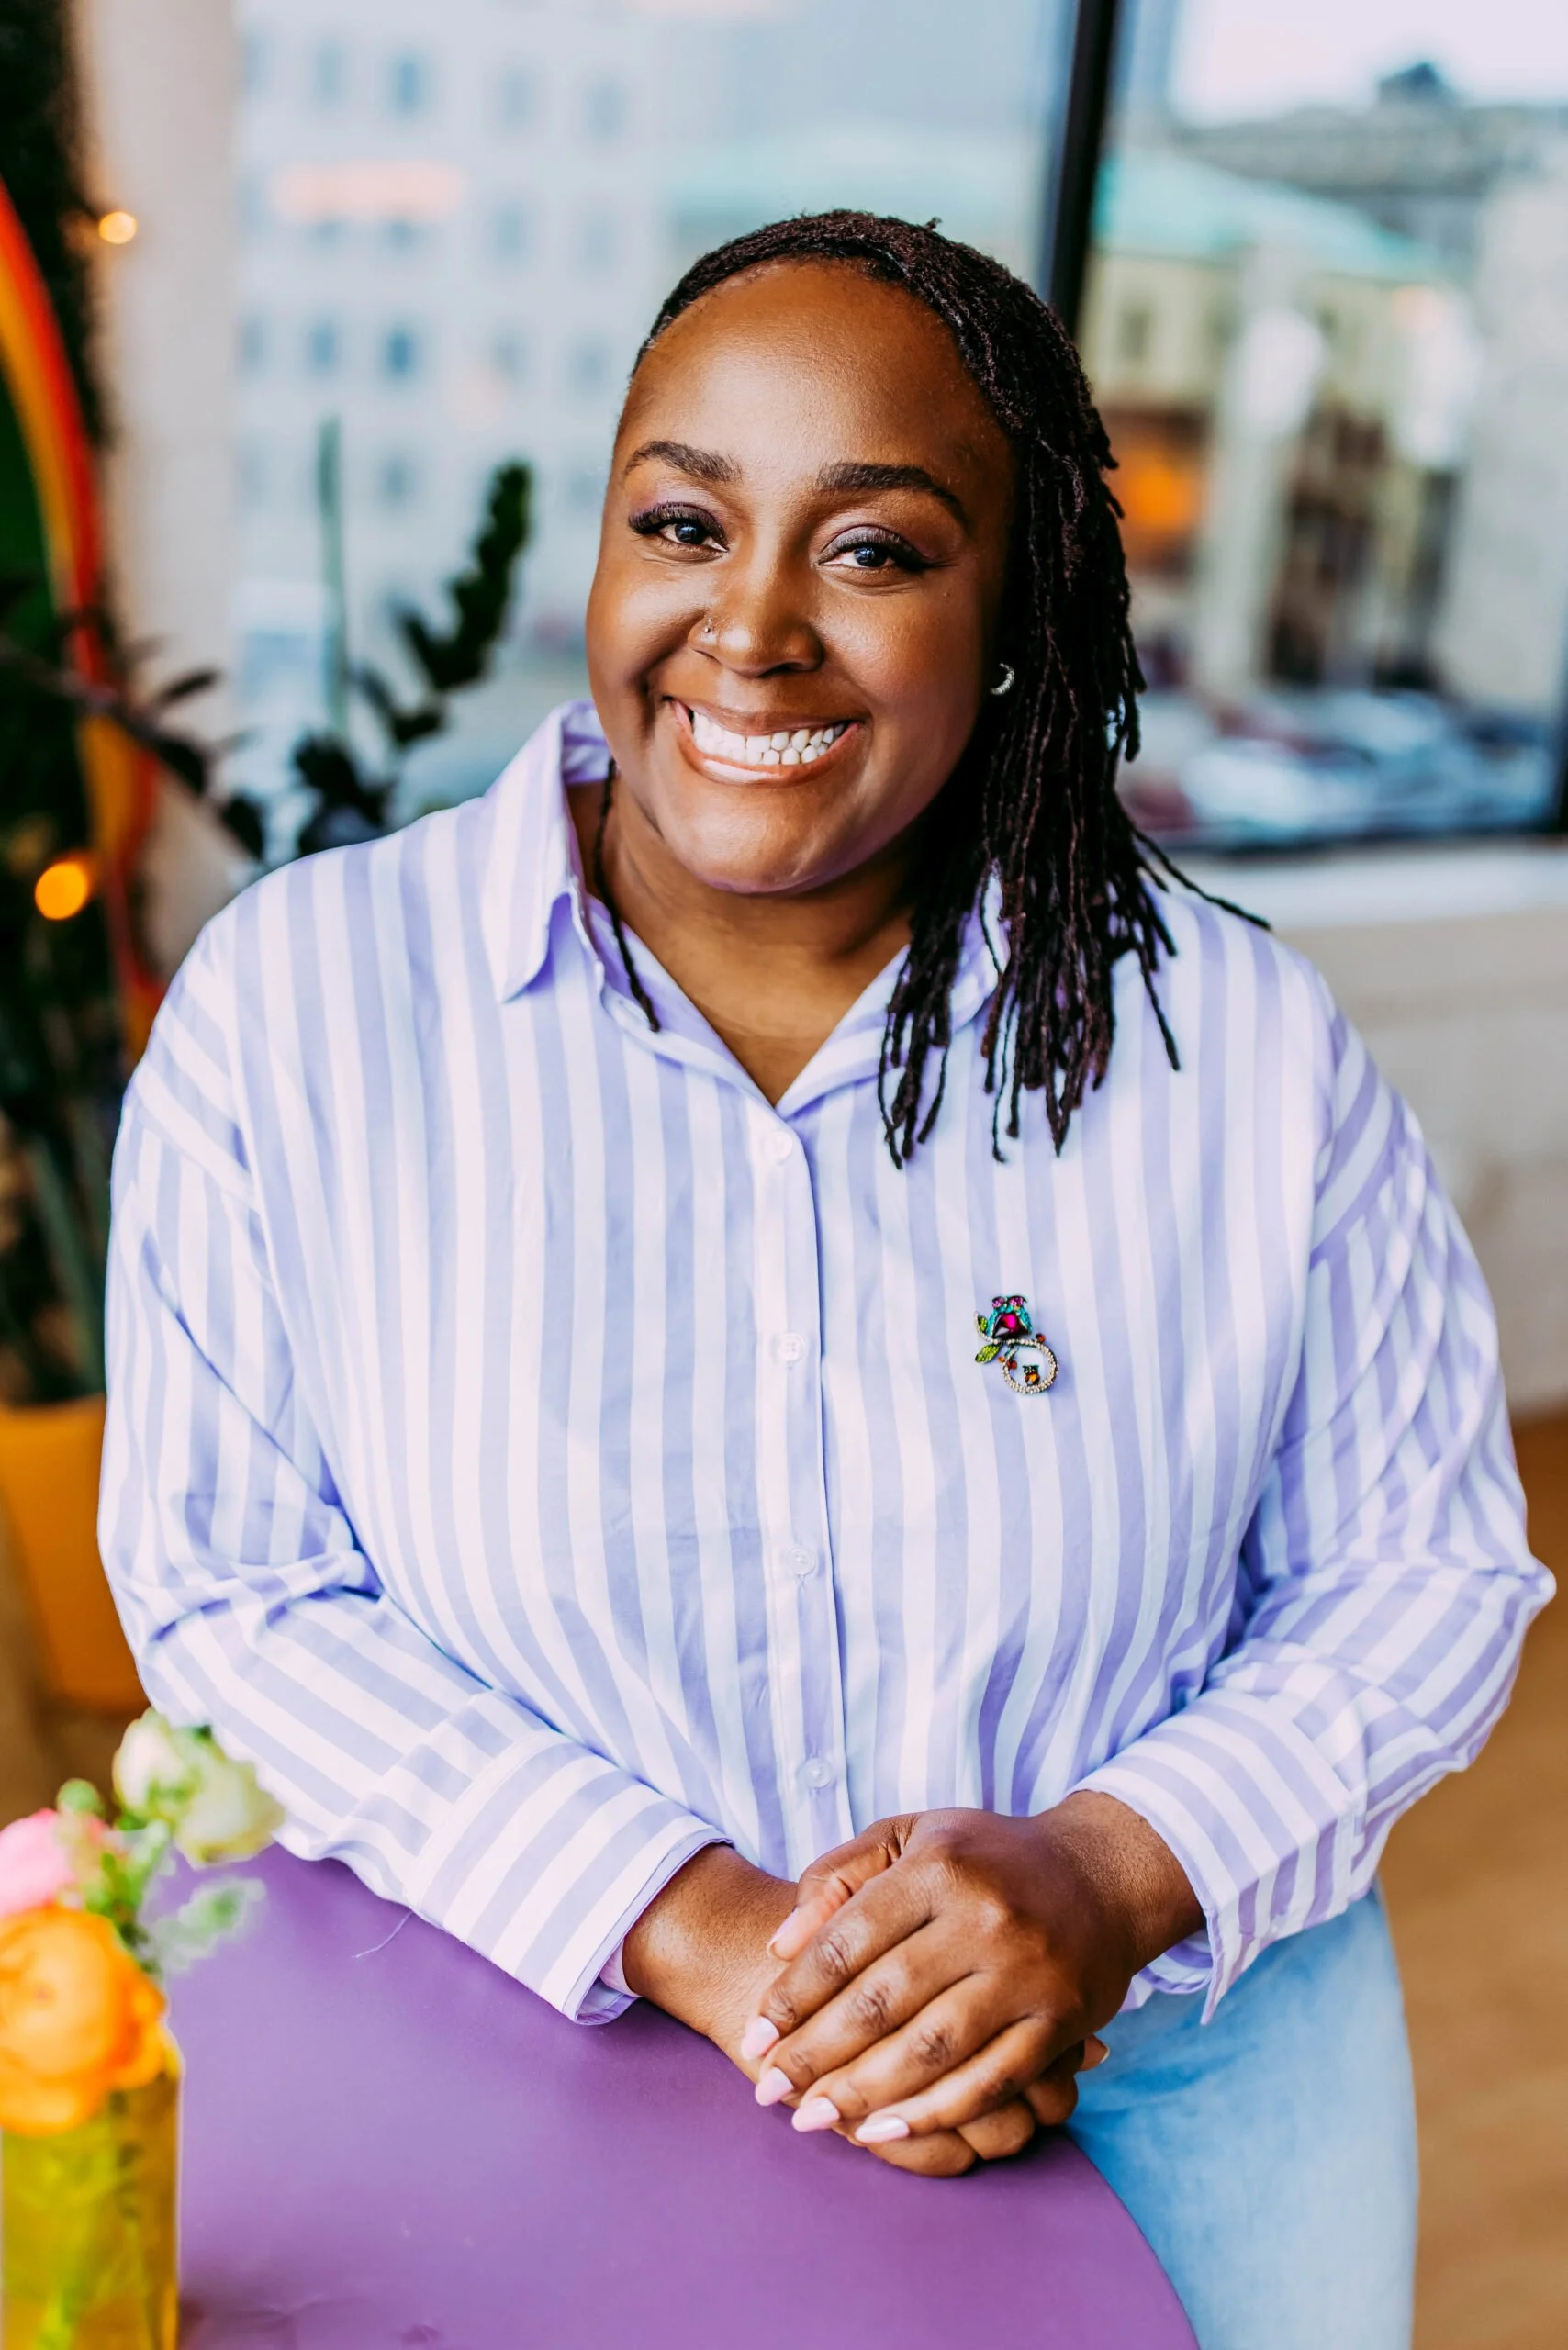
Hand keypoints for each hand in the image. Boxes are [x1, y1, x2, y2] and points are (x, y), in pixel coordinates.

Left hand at [738, 1793, 1201, 2155]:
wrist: (1099, 1873)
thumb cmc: (983, 1858)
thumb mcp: (908, 1837)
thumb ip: (838, 1878)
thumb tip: (779, 1945)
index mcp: (939, 1866)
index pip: (849, 1939)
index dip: (795, 1994)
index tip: (755, 2035)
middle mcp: (986, 1916)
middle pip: (883, 2000)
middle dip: (816, 2053)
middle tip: (768, 2090)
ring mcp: (1028, 1971)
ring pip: (933, 2048)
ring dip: (864, 2094)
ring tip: (811, 2118)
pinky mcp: (1062, 2019)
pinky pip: (991, 2080)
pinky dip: (933, 2113)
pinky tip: (883, 2131)